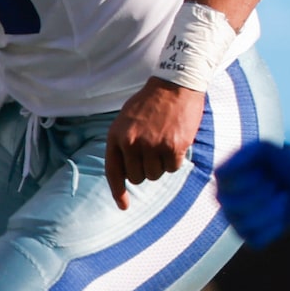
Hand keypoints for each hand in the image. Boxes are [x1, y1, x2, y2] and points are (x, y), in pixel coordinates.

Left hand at [104, 77, 205, 206]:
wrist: (176, 84)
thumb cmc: (151, 102)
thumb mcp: (126, 119)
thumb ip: (122, 143)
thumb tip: (124, 173)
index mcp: (116, 135)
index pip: (113, 171)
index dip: (118, 191)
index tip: (123, 206)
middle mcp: (131, 143)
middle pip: (137, 177)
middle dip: (146, 169)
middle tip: (153, 149)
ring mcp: (152, 146)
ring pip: (155, 175)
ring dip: (161, 164)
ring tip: (164, 141)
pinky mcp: (172, 148)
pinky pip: (172, 168)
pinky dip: (176, 159)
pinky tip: (176, 140)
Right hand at [216, 139, 289, 247]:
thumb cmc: (281, 163)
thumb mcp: (267, 150)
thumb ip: (247, 154)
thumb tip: (222, 172)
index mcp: (225, 178)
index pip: (222, 181)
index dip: (245, 178)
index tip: (262, 171)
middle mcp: (226, 200)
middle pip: (233, 204)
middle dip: (261, 194)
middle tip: (274, 184)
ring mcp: (236, 221)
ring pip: (246, 223)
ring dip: (271, 210)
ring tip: (282, 197)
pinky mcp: (251, 237)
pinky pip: (257, 240)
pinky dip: (275, 227)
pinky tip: (281, 215)